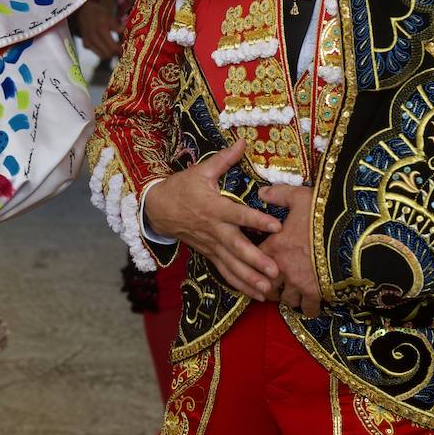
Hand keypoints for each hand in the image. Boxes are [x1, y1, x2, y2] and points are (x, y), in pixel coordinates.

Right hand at [74, 0, 121, 59]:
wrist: (84, 12)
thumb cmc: (99, 13)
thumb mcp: (110, 16)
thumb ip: (117, 26)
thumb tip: (124, 34)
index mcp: (101, 29)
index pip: (113, 47)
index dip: (120, 50)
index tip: (125, 46)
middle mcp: (94, 38)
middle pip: (108, 54)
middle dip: (116, 53)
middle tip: (121, 48)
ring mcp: (88, 42)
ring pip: (103, 56)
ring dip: (110, 53)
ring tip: (115, 46)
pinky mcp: (86, 45)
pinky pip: (98, 53)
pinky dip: (104, 52)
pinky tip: (107, 46)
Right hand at [141, 139, 282, 300]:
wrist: (156, 208)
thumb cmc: (181, 187)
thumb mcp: (201, 170)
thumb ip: (224, 159)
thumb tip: (242, 141)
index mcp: (214, 207)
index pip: (238, 214)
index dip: (257, 220)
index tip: (276, 226)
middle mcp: (214, 229)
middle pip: (236, 247)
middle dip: (256, 260)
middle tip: (275, 270)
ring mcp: (210, 245)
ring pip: (231, 265)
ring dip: (249, 278)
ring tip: (268, 288)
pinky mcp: (208, 253)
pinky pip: (224, 271)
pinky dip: (239, 283)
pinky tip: (255, 293)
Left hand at [257, 183, 320, 316]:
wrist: (351, 233)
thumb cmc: (323, 213)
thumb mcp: (299, 197)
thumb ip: (279, 194)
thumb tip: (261, 191)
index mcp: (274, 246)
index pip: (254, 261)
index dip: (256, 265)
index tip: (260, 265)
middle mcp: (281, 268)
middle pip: (267, 287)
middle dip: (270, 288)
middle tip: (275, 286)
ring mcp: (298, 283)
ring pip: (287, 300)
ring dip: (289, 298)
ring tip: (293, 295)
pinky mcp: (316, 293)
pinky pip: (308, 308)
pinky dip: (309, 308)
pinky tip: (312, 306)